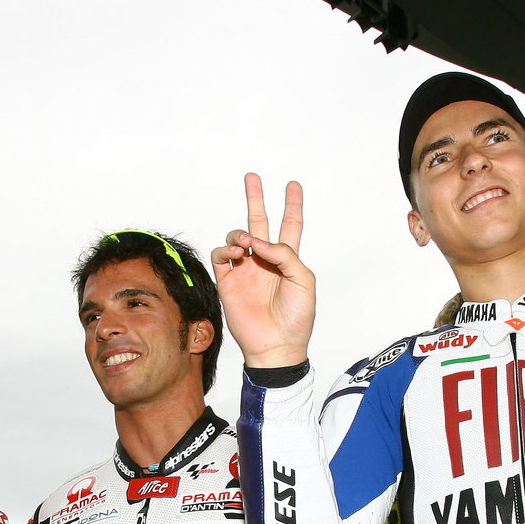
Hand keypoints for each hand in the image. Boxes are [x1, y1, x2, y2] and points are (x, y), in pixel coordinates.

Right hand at [211, 172, 314, 367]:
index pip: (290, 226)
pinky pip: (220, 257)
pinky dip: (225, 250)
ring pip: (237, 238)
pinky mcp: (228, 282)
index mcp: (287, 261)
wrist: (276, 345)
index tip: (293, 185)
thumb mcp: (304, 281)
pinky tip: (235, 254)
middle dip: (256, 199)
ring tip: (245, 244)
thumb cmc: (296, 319)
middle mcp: (265, 262)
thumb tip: (259, 242)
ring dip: (240, 234)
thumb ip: (286, 255)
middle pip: (259, 223)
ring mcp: (245, 271)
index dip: (292, 205)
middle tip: (252, 178)